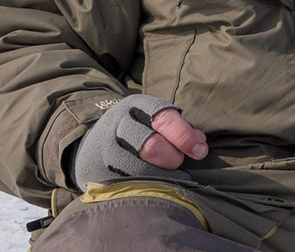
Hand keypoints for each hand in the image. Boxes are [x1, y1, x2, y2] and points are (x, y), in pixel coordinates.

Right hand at [73, 94, 208, 190]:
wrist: (93, 140)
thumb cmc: (138, 128)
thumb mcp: (156, 118)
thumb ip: (180, 129)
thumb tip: (200, 145)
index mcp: (138, 106)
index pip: (164, 119)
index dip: (185, 136)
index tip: (200, 151)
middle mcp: (119, 125)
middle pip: (151, 146)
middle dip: (172, 158)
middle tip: (178, 163)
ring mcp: (105, 150)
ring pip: (138, 170)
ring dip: (161, 177)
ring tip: (169, 178)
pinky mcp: (97, 173)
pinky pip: (125, 185)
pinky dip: (144, 188)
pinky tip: (152, 187)